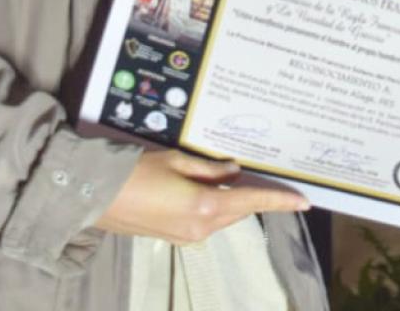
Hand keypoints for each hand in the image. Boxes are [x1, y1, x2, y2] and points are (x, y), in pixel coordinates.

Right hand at [96, 149, 307, 244]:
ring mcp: (187, 236)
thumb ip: (209, 169)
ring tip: (235, 178)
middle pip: (238, 211)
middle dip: (253, 196)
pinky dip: (213, 206)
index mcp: (205, 206)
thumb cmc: (135, 171)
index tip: (304, 200)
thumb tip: (233, 171)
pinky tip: (209, 189)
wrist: (95, 196)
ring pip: (221, 217)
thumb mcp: (176, 161)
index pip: (252, 203)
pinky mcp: (174, 238)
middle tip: (269, 178)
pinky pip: (205, 221)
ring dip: (231, 200)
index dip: (279, 201)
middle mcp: (201, 228)